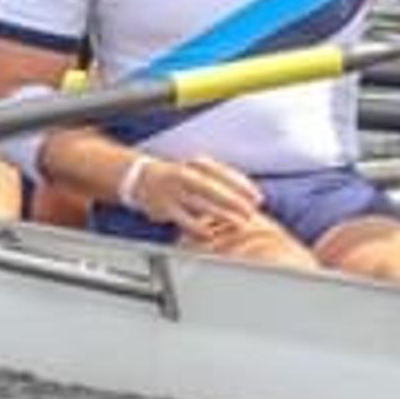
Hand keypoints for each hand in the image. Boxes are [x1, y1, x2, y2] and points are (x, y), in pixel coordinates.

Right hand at [131, 152, 262, 231]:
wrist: (141, 178)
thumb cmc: (179, 178)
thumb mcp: (199, 172)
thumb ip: (221, 182)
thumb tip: (247, 197)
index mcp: (197, 164)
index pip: (224, 173)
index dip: (243, 186)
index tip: (258, 197)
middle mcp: (185, 174)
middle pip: (213, 188)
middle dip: (234, 201)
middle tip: (250, 212)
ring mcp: (174, 191)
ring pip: (201, 203)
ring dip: (221, 214)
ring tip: (238, 223)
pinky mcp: (165, 207)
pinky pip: (184, 219)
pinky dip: (198, 228)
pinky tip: (210, 234)